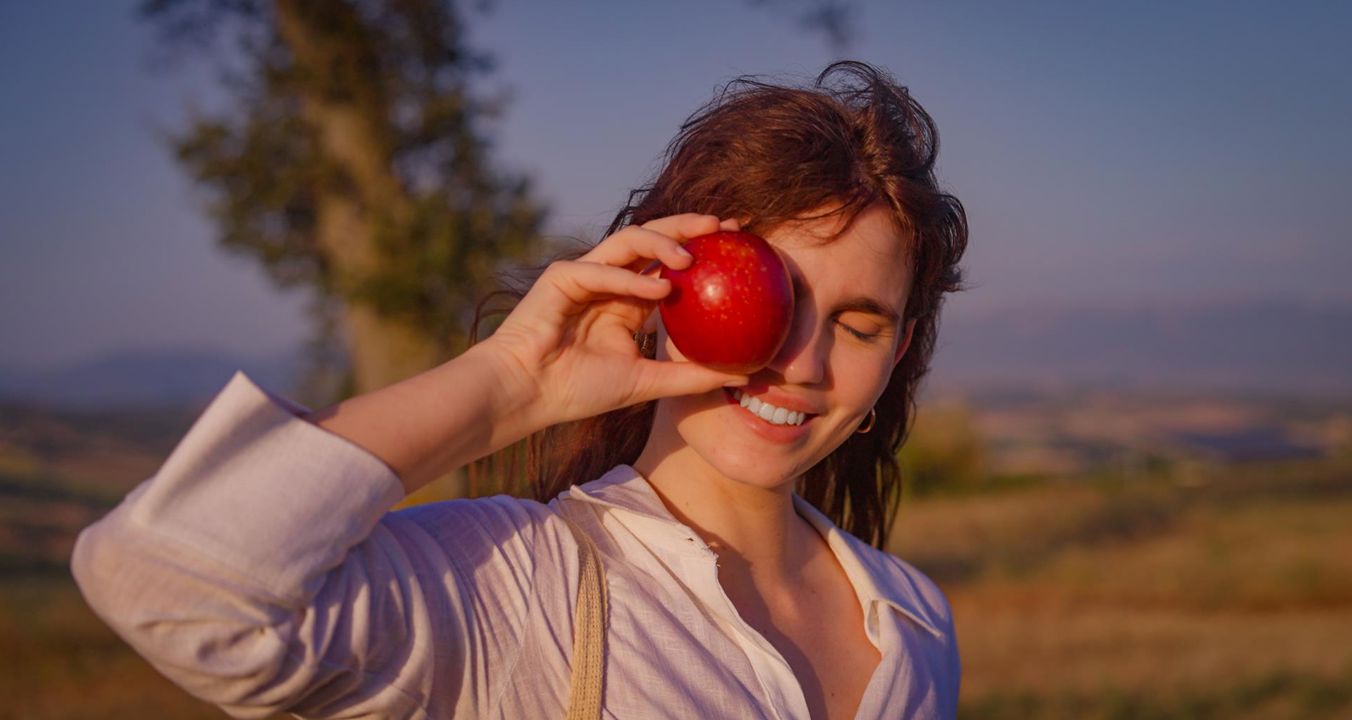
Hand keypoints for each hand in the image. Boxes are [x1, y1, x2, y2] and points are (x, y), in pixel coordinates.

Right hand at [479, 213, 748, 429]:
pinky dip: (630, 279)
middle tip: (727, 227)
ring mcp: (586, 273)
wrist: (529, 395)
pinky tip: (660, 288)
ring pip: (629, 240)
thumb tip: (747, 378)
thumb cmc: (580, 391)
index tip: (741, 243)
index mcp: (630, 298)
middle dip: (691, 226)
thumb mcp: (648, 383)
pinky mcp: (561, 277)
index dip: (704, 246)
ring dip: (662, 242)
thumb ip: (692, 376)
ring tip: (692, 256)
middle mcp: (611, 279)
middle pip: (655, 238)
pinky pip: (601, 270)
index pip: (671, 261)